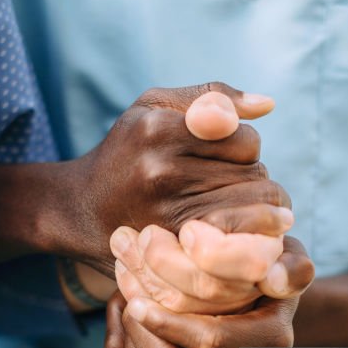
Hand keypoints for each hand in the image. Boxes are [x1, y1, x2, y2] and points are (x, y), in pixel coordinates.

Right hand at [65, 82, 290, 274]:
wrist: (79, 211)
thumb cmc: (126, 151)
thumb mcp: (154, 106)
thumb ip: (211, 95)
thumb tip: (268, 104)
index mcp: (158, 129)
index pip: (246, 140)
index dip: (243, 147)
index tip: (226, 154)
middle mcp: (161, 171)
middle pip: (254, 177)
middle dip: (252, 180)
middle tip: (227, 184)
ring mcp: (166, 215)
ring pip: (252, 212)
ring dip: (252, 211)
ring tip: (229, 206)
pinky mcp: (173, 251)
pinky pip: (238, 242)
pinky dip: (244, 237)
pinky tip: (232, 231)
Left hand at [106, 222, 311, 347]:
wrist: (255, 299)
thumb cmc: (264, 266)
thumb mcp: (286, 257)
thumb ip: (290, 266)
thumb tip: (278, 280)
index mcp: (270, 342)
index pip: (210, 341)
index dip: (168, 322)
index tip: (137, 298)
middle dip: (137, 325)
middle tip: (123, 289)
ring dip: (126, 333)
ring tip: (127, 296)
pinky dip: (122, 341)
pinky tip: (128, 311)